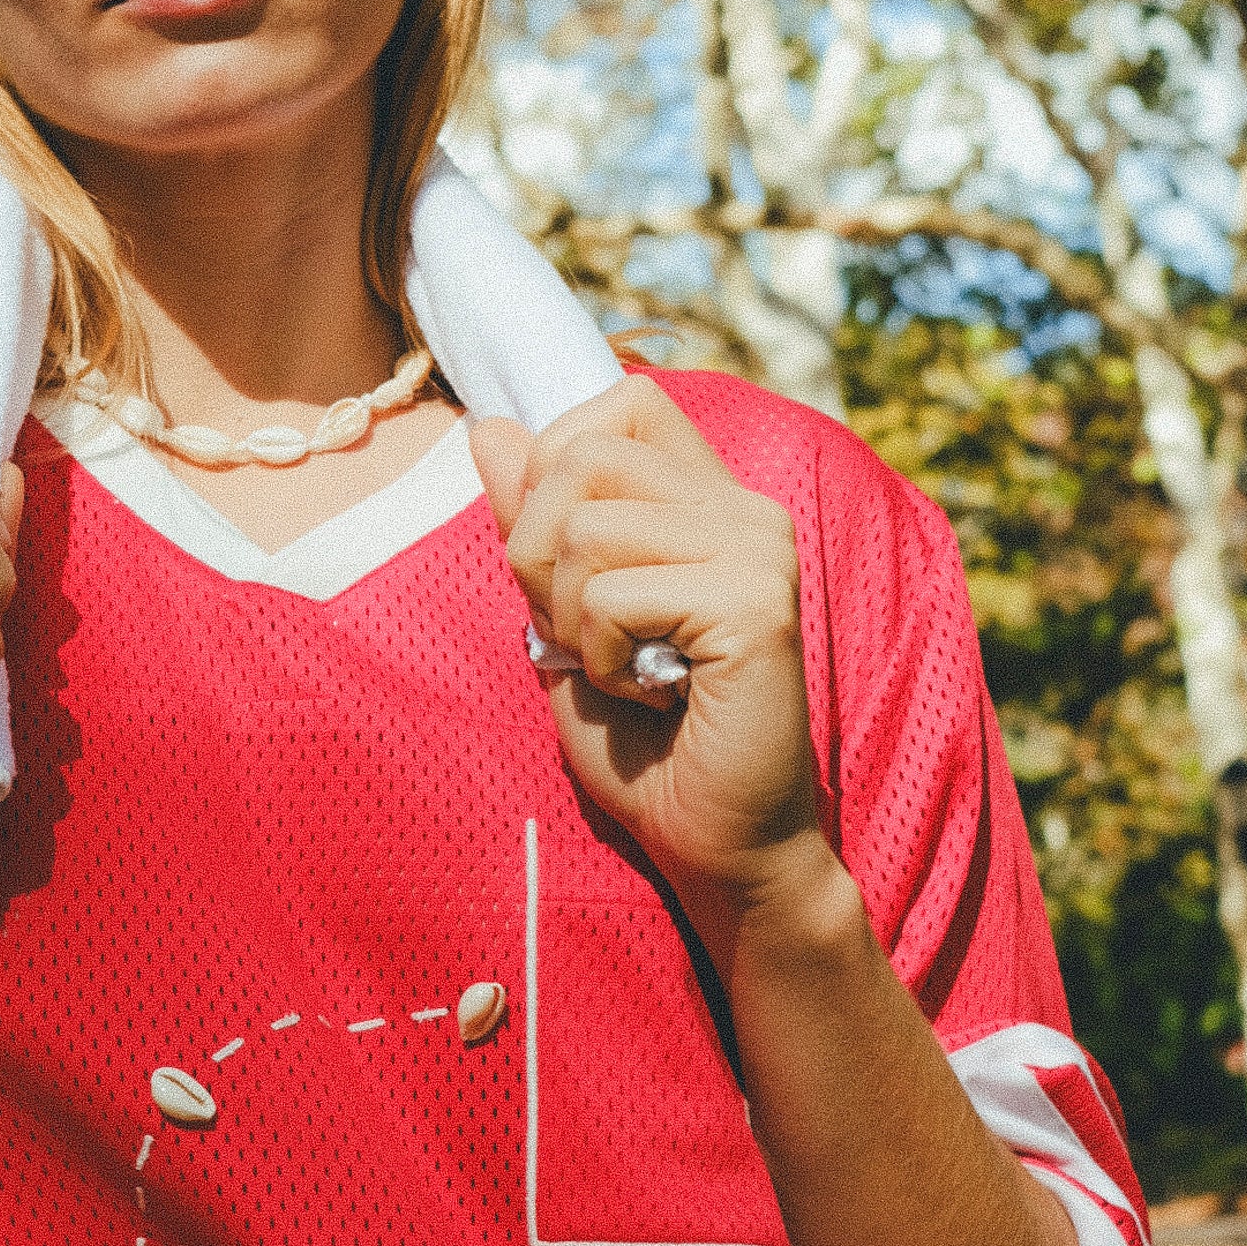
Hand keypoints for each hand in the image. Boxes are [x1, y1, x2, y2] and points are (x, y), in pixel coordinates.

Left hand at [471, 380, 825, 938]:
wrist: (717, 843)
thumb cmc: (644, 743)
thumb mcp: (562, 618)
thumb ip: (532, 525)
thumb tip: (487, 425)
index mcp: (709, 499)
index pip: (620, 401)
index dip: (556, 467)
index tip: (567, 565)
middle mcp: (746, 507)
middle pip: (583, 454)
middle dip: (540, 553)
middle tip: (586, 634)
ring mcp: (759, 548)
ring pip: (586, 527)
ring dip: (573, 618)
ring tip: (627, 670)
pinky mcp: (755, 604)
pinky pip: (615, 595)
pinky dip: (602, 658)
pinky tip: (651, 694)